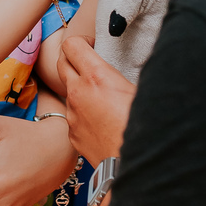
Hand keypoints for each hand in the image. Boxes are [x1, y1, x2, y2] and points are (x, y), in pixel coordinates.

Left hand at [58, 35, 135, 166]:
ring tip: (102, 97)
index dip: (82, 40)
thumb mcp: (143, 92)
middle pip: (61, 63)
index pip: (72, 44)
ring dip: (79, 89)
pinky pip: (73, 116)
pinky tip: (101, 122)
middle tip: (89, 63)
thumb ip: (130, 76)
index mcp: (96, 76)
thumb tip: (141, 65)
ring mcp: (72, 114)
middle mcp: (78, 92)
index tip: (94, 45)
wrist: (133, 165)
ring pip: (68, 91)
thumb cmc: (144, 127)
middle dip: (73, 59)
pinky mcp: (72, 133)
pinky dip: (83, 114)